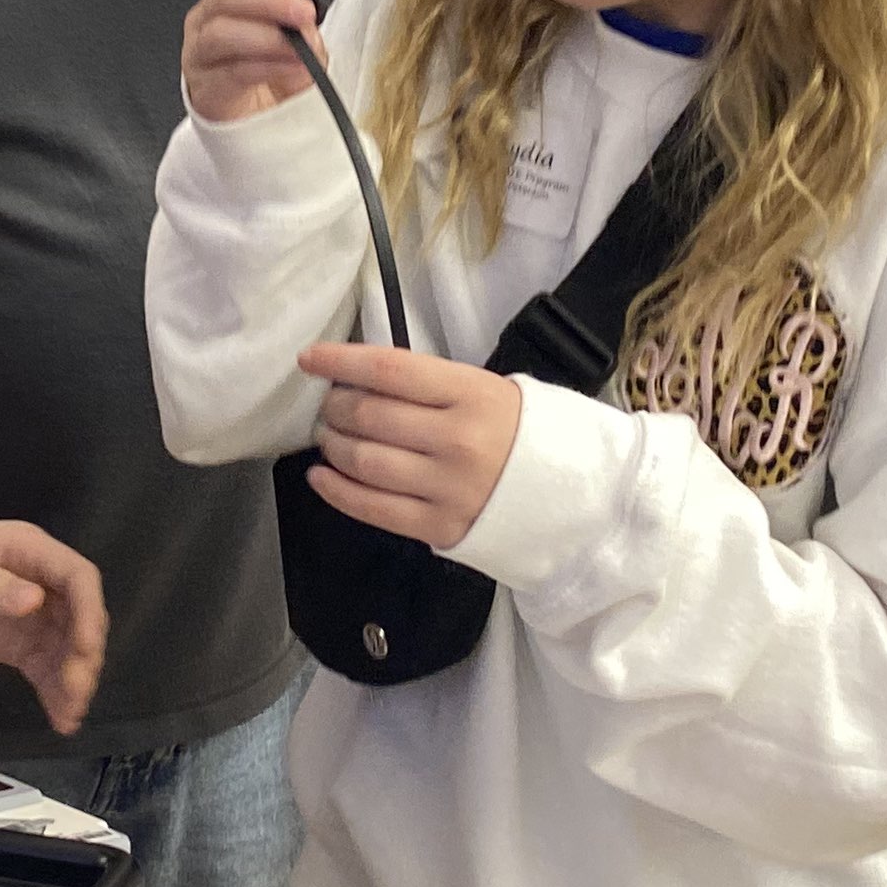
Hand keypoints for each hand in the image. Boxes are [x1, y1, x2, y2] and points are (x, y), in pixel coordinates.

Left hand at [0, 517, 107, 734]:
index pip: (77, 579)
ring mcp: (27, 616)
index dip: (89, 613)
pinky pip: (44, 668)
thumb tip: (34, 603)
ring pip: (67, 648)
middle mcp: (37, 582)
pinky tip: (61, 718)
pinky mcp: (13, 644)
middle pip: (79, 617)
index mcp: (29, 551)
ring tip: (70, 714)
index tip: (84, 650)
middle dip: (84, 654)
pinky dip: (55, 692)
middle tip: (74, 689)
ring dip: (74, 679)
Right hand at [183, 0, 322, 125]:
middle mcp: (205, 18)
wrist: (266, 121)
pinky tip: (292, 65)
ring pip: (221, 32)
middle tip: (303, 11)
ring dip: (267, 36)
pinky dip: (268, 65)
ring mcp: (200, 54)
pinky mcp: (206, 89)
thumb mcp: (294, 29)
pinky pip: (232, 70)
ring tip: (299, 47)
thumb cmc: (276, 66)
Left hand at [296, 340, 523, 548]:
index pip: (389, 371)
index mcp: (473, 394)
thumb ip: (431, 387)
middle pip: (370, 416)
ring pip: (364, 461)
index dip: (341, 361)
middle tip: (329, 404)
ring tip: (330, 436)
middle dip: (336, 406)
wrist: (576, 496)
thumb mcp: (489, 391)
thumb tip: (363, 380)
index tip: (310, 358)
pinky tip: (321, 476)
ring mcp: (448, 488)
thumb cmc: (526, 434)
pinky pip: (373, 509)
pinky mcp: (441, 528)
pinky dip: (337, 490)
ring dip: (334, 445)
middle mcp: (457, 440)